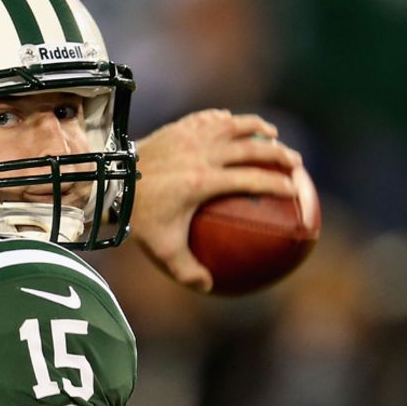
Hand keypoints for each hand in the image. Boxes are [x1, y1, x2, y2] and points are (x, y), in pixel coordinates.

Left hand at [130, 109, 310, 291]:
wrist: (111, 179)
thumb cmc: (140, 216)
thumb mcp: (163, 249)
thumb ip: (187, 271)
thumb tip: (209, 287)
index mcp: (202, 181)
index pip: (250, 178)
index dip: (276, 183)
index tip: (294, 190)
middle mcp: (201, 153)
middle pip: (251, 147)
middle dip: (278, 153)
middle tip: (295, 162)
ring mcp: (190, 135)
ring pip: (234, 124)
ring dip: (256, 128)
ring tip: (272, 133)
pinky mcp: (179, 126)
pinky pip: (210, 118)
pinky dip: (227, 120)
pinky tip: (234, 123)